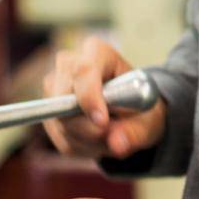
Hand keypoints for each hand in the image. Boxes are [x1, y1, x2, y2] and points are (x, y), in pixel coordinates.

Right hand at [42, 37, 166, 159]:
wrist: (131, 110)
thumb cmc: (140, 106)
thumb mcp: (149, 118)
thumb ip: (135, 131)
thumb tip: (117, 145)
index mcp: (97, 52)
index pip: (83, 71)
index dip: (89, 97)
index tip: (103, 122)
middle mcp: (68, 64)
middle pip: (63, 98)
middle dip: (86, 127)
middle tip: (111, 139)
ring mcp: (54, 87)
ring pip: (61, 122)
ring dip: (88, 140)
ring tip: (112, 136)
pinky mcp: (48, 110)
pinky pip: (60, 137)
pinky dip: (82, 147)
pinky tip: (99, 140)